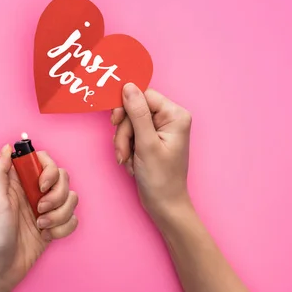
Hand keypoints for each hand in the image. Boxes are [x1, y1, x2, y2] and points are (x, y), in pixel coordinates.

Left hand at [0, 144, 78, 291]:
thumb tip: (7, 148)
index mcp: (17, 182)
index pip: (42, 160)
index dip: (48, 169)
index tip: (42, 185)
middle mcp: (33, 192)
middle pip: (62, 177)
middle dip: (57, 195)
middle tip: (40, 209)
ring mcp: (44, 209)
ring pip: (71, 198)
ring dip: (60, 214)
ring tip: (41, 226)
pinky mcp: (53, 226)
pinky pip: (72, 219)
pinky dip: (62, 229)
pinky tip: (46, 237)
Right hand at [112, 83, 191, 222]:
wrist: (164, 205)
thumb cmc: (160, 179)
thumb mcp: (146, 144)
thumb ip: (137, 113)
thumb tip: (128, 86)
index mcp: (175, 115)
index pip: (143, 95)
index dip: (126, 107)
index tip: (115, 122)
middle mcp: (170, 118)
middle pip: (134, 109)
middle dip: (124, 132)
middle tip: (124, 151)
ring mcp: (160, 129)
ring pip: (129, 123)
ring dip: (123, 142)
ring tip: (129, 161)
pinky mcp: (151, 139)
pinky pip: (130, 134)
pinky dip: (126, 148)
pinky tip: (132, 162)